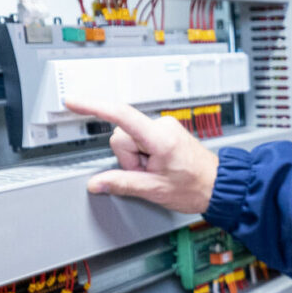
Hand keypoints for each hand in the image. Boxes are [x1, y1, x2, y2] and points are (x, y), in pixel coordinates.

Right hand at [67, 98, 218, 213]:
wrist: (218, 185)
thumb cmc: (194, 187)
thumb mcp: (154, 190)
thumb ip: (122, 184)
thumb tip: (97, 183)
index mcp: (159, 137)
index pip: (120, 115)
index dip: (93, 107)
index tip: (73, 102)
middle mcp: (161, 125)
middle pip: (121, 137)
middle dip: (128, 159)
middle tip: (148, 174)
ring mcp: (164, 126)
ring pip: (130, 140)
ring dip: (136, 159)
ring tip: (156, 171)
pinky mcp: (164, 130)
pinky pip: (140, 140)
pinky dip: (143, 155)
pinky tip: (158, 165)